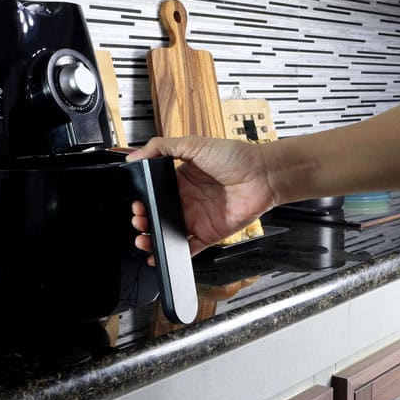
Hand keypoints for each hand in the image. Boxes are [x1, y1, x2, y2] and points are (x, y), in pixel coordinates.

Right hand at [127, 136, 275, 258]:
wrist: (263, 175)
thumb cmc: (235, 156)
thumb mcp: (194, 144)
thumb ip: (162, 147)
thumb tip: (136, 155)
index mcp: (180, 179)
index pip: (154, 192)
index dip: (142, 199)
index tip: (135, 202)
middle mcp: (187, 199)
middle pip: (157, 215)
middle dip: (143, 220)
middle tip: (139, 219)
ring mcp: (197, 218)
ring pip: (167, 233)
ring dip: (153, 239)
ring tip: (143, 239)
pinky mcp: (208, 234)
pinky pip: (188, 248)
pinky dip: (173, 255)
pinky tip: (160, 255)